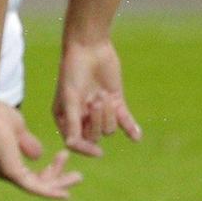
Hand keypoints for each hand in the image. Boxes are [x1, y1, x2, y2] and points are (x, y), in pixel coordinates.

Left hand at [0, 97, 81, 200]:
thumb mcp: (18, 131)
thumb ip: (28, 144)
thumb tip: (38, 155)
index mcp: (6, 162)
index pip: (32, 175)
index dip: (51, 171)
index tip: (64, 157)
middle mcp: (5, 172)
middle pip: (37, 183)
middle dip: (58, 179)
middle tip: (78, 176)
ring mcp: (7, 174)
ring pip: (39, 187)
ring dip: (60, 184)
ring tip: (79, 177)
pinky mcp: (11, 172)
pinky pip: (34, 188)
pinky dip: (51, 192)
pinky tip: (65, 194)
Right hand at [53, 37, 143, 157]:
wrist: (89, 48)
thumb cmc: (73, 71)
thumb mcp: (70, 98)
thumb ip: (72, 123)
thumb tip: (72, 146)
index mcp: (65, 117)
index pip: (75, 143)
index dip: (86, 149)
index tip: (98, 153)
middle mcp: (81, 117)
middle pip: (94, 136)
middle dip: (97, 120)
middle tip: (96, 100)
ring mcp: (99, 110)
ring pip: (109, 128)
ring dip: (109, 113)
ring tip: (103, 94)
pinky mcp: (116, 102)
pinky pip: (125, 121)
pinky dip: (131, 129)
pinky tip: (137, 137)